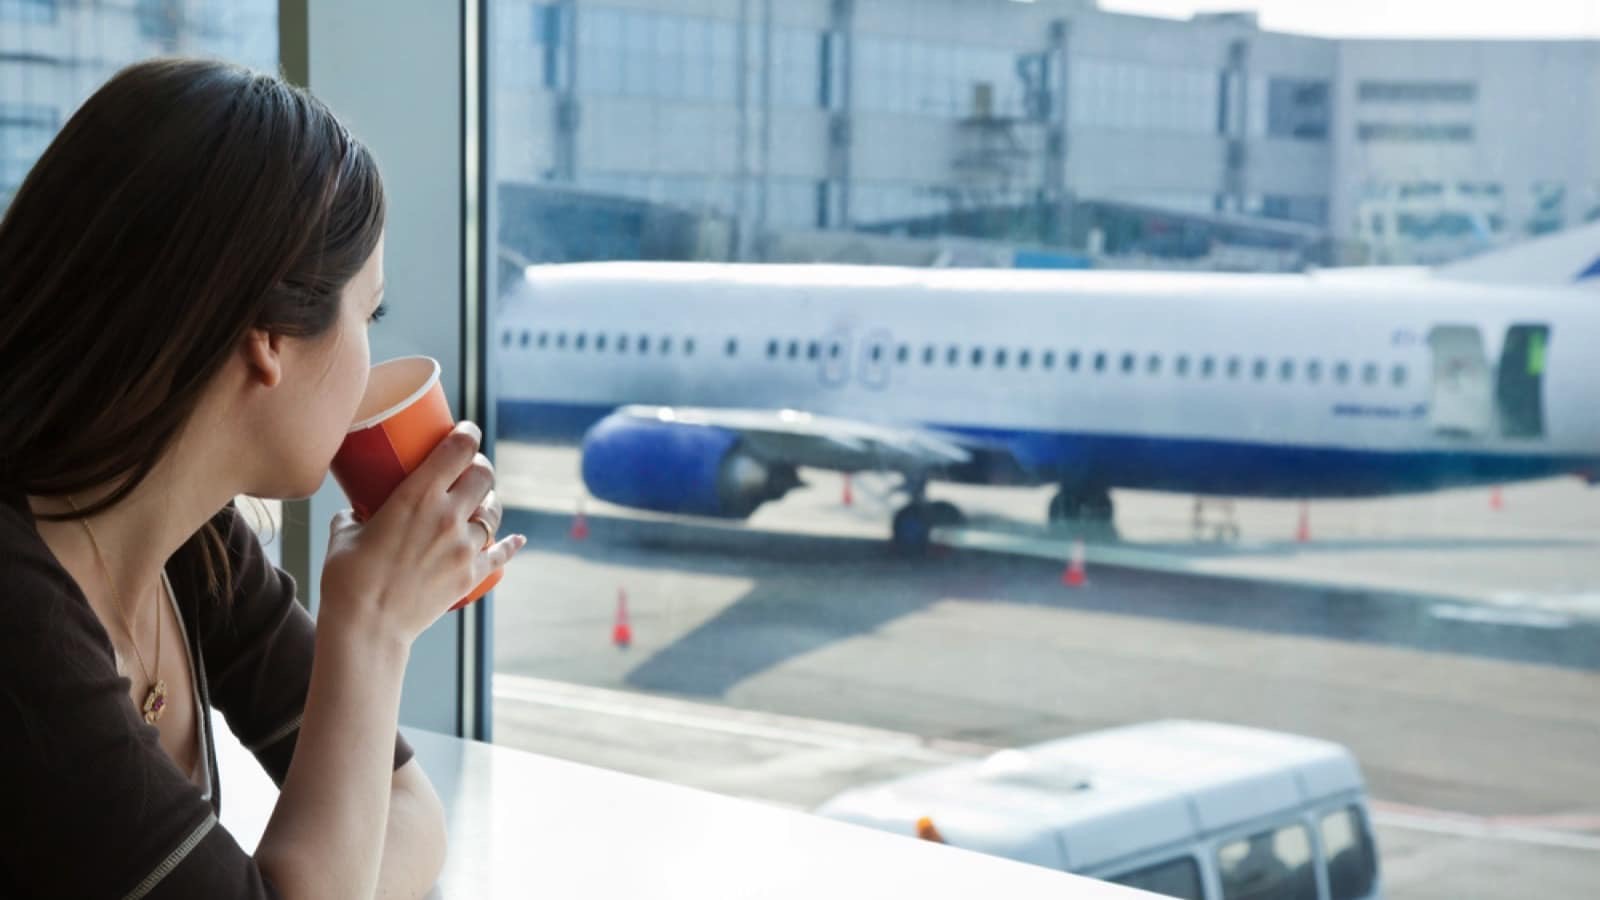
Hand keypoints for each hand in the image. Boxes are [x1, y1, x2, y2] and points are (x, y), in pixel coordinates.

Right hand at [320, 421, 525, 642]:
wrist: (367, 628)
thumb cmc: (347, 578)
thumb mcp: (344, 532)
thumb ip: (355, 513)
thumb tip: (357, 510)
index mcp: (417, 496)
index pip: (458, 449)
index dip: (468, 433)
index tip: (467, 430)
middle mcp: (447, 516)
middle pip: (482, 476)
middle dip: (479, 467)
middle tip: (471, 468)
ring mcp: (463, 546)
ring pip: (493, 513)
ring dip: (489, 503)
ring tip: (482, 502)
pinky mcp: (470, 575)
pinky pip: (500, 554)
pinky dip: (509, 545)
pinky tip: (517, 539)